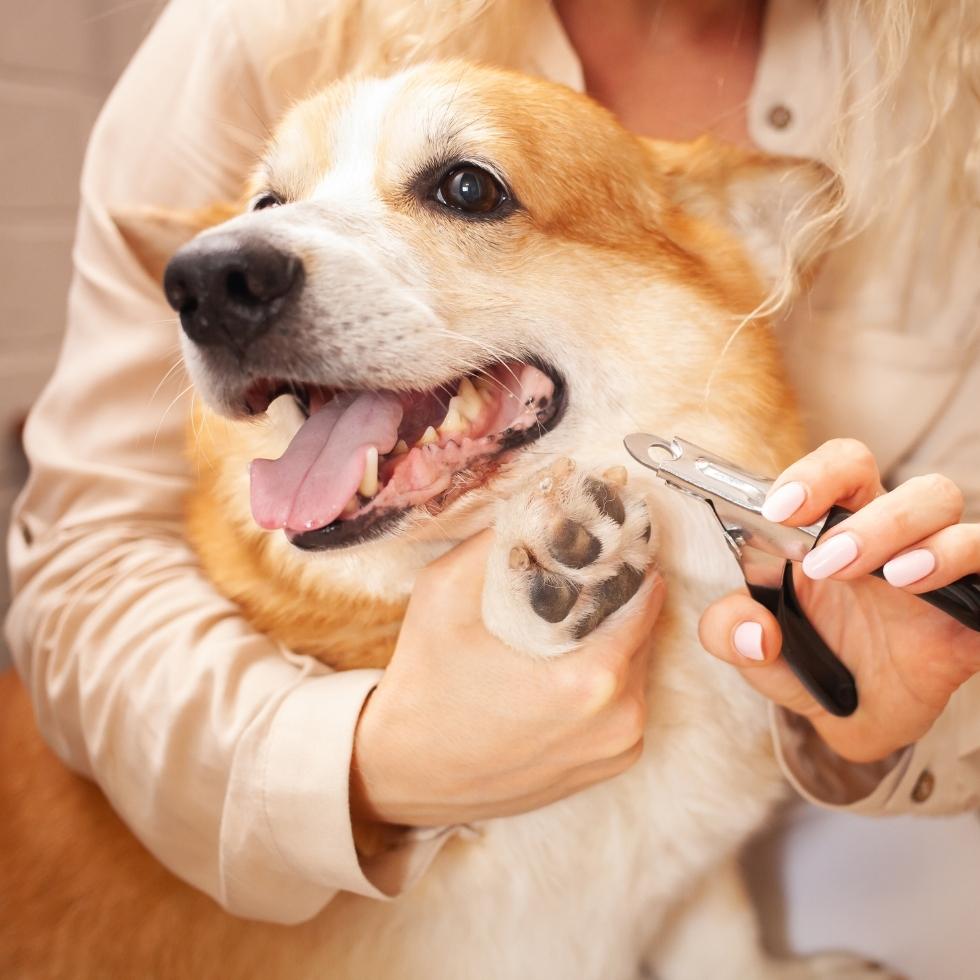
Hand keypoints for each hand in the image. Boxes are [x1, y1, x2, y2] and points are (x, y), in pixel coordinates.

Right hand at [350, 530, 664, 826]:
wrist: (401, 773)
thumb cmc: (423, 684)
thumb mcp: (444, 592)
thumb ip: (497, 539)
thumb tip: (541, 497)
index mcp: (592, 679)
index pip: (643, 593)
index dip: (625, 558)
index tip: (606, 538)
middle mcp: (620, 720)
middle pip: (643, 629)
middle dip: (617, 595)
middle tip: (582, 572)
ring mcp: (618, 749)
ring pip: (638, 666)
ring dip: (614, 636)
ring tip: (570, 616)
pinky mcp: (608, 767)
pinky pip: (626, 702)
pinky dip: (607, 677)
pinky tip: (565, 662)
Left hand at [698, 438, 979, 762]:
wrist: (853, 718)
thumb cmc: (809, 661)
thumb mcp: (753, 652)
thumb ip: (728, 632)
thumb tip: (753, 631)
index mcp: (834, 526)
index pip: (836, 468)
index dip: (812, 475)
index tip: (779, 508)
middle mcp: (889, 536)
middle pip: (896, 479)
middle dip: (865, 513)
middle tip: (822, 559)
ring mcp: (936, 568)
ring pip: (942, 506)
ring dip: (908, 534)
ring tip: (887, 576)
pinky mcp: (972, 611)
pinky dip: (965, 566)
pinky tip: (927, 587)